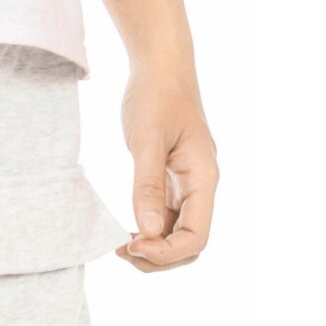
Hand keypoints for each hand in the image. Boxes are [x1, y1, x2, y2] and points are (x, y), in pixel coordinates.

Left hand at [118, 72, 218, 271]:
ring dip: (153, 248)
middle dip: (160, 258)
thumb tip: (149, 231)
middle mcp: (201, 187)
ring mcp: (188, 186)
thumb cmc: (156, 97)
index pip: (197, 237)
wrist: (161, 67)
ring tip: (121, 245)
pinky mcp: (173, 181)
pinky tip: (127, 230)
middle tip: (122, 252)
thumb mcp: (146, 141)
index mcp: (204, 179)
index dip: (166, 252)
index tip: (131, 246)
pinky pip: (167, 218)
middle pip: (190, 243)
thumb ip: (148, 186)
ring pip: (178, 234)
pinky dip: (149, 231)